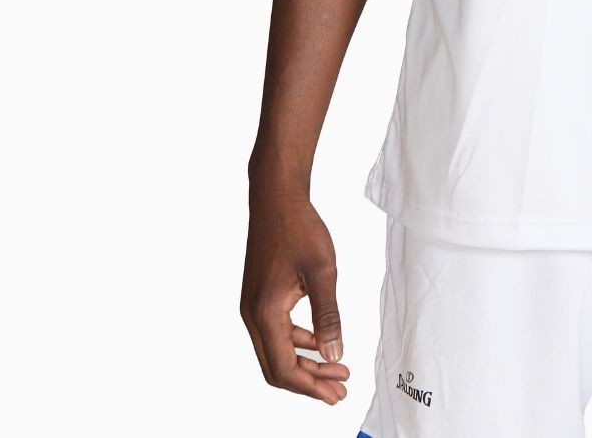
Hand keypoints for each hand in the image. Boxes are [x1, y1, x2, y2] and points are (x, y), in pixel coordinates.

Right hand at [240, 189, 350, 403]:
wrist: (277, 198)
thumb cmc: (299, 229)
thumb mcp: (322, 271)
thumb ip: (328, 316)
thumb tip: (335, 355)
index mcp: (265, 313)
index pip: (284, 368)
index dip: (310, 386)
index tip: (336, 393)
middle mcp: (253, 315)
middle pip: (276, 367)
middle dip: (308, 382)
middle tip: (339, 391)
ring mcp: (253, 307)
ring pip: (276, 351)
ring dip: (305, 363)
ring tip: (336, 370)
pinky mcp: (259, 297)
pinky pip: (276, 332)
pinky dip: (298, 343)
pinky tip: (320, 342)